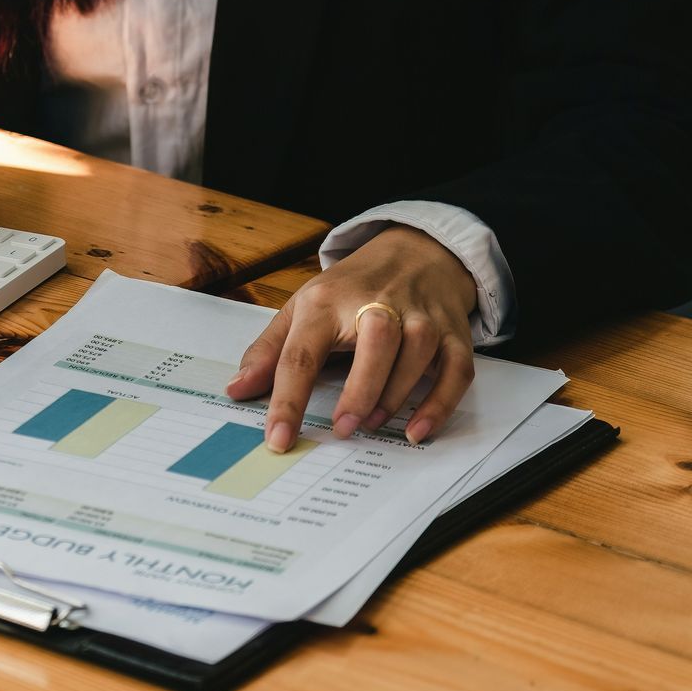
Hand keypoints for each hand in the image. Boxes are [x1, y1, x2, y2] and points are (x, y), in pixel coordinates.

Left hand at [226, 226, 477, 449]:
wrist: (413, 251)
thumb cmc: (350, 289)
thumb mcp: (302, 308)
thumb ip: (269, 351)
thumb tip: (236, 389)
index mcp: (326, 303)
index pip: (301, 353)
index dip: (287, 400)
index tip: (277, 439)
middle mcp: (376, 304)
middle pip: (374, 343)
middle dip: (359, 390)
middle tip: (342, 430)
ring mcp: (419, 317)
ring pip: (416, 355)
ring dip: (394, 396)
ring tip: (371, 425)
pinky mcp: (452, 333)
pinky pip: (454, 370)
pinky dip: (440, 403)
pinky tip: (418, 430)